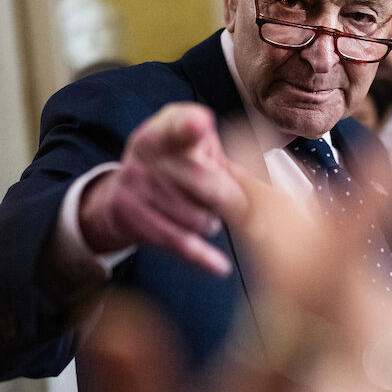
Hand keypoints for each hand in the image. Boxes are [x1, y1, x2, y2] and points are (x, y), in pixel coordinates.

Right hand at [79, 102, 248, 275]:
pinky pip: (177, 240)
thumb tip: (273, 198)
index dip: (189, 126)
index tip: (199, 125)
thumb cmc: (171, 173)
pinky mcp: (130, 214)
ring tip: (206, 219)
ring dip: (211, 224)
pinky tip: (220, 267)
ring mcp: (135, 181)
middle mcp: (148, 149)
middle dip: (234, 203)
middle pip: (204, 181)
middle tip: (251, 217)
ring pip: (196, 216)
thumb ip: (231, 171)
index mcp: (168, 127)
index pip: (179, 125)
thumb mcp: (195, 158)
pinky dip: (203, 257)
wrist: (117, 199)